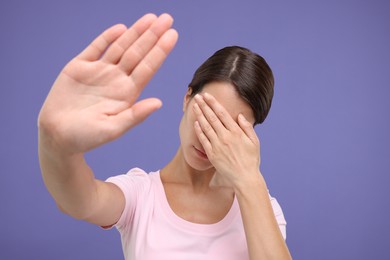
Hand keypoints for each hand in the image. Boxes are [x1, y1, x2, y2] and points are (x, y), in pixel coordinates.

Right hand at [38, 14, 177, 153]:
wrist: (57, 136)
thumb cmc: (86, 137)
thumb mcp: (113, 129)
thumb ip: (135, 115)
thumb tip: (159, 103)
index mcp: (126, 93)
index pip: (148, 68)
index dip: (160, 51)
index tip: (173, 35)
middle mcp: (116, 79)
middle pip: (138, 53)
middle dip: (152, 36)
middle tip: (167, 18)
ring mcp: (99, 72)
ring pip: (121, 47)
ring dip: (135, 32)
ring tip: (151, 18)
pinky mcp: (79, 67)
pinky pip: (96, 48)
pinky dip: (107, 38)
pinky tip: (121, 29)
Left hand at [193, 93, 260, 188]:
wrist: (245, 178)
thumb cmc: (251, 160)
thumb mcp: (254, 142)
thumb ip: (247, 127)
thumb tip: (239, 116)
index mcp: (236, 132)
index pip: (222, 113)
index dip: (213, 103)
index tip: (207, 95)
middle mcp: (226, 137)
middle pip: (212, 117)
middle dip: (204, 105)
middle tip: (197, 97)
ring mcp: (218, 145)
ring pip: (206, 126)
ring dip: (199, 115)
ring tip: (194, 106)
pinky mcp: (212, 154)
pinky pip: (204, 140)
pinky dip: (199, 130)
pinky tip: (196, 123)